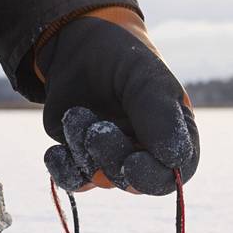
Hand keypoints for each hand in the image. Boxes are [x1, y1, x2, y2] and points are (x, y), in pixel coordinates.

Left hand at [36, 7, 199, 195]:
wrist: (78, 50)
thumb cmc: (121, 58)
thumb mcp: (146, 76)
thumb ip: (161, 115)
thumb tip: (173, 162)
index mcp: (176, 134)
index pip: (175, 173)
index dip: (153, 176)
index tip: (131, 163)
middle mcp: (147, 154)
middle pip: (134, 182)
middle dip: (111, 156)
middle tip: (95, 129)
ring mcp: (114, 160)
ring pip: (100, 180)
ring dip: (82, 149)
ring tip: (77, 113)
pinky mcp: (83, 162)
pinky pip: (74, 182)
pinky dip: (63, 168)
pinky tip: (57, 149)